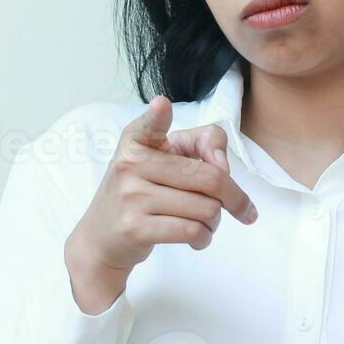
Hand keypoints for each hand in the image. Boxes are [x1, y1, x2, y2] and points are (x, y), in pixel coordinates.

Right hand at [63, 96, 257, 312]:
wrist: (100, 238)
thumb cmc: (140, 194)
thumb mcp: (158, 160)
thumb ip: (198, 147)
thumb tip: (223, 164)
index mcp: (136, 142)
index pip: (151, 125)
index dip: (158, 115)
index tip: (162, 105)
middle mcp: (131, 165)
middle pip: (209, 178)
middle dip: (234, 197)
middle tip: (243, 209)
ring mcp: (132, 197)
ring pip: (206, 209)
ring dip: (216, 222)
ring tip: (205, 223)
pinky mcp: (136, 228)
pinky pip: (192, 231)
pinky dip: (204, 238)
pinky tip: (198, 237)